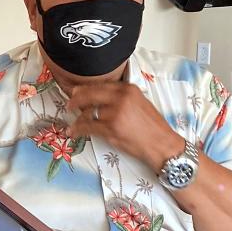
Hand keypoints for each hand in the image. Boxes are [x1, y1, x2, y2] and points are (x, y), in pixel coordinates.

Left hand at [67, 82, 183, 172]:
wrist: (162, 145)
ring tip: (73, 124)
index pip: (101, 85)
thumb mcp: (140, 104)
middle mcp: (121, 98)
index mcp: (128, 89)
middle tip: (69, 105)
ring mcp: (115, 113)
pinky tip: (74, 132)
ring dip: (78, 119)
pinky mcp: (110, 128)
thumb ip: (122, 98)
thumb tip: (100, 97)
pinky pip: (88, 127)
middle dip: (76, 100)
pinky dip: (78, 130)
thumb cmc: (153, 127)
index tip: (76, 92)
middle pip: (90, 95)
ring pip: (88, 113)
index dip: (85, 89)